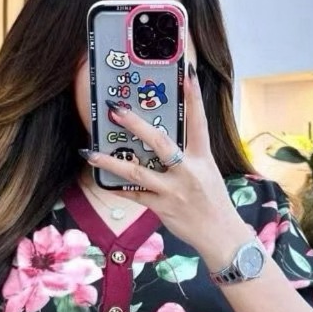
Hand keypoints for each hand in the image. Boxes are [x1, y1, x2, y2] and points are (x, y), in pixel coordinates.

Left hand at [83, 66, 249, 250]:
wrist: (222, 236)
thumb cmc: (214, 203)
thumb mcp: (208, 175)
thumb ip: (188, 159)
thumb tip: (162, 144)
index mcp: (203, 159)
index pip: (199, 123)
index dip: (194, 98)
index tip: (188, 75)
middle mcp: (188, 172)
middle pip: (160, 142)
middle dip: (136, 124)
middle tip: (115, 110)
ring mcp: (174, 190)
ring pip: (137, 172)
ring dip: (111, 161)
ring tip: (90, 152)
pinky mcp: (163, 208)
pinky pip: (135, 196)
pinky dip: (119, 189)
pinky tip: (104, 183)